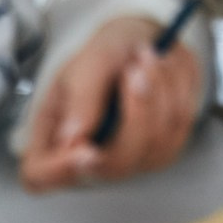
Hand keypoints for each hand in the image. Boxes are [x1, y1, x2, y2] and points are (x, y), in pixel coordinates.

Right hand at [20, 17, 202, 191]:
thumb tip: (73, 137)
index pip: (41, 176)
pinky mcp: (163, 149)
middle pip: (114, 166)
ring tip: (146, 54)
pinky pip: (181, 125)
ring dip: (160, 89)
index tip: (85, 149)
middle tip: (135, 65)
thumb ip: (81, 98)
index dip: (61, 171)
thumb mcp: (84, 65)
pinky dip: (177, 88)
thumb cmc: (101, 59)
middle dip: (135, 111)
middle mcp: (90, 161)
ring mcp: (130, 161)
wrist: (135, 45)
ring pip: (156, 144)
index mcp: (52, 141)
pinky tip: (164, 66)